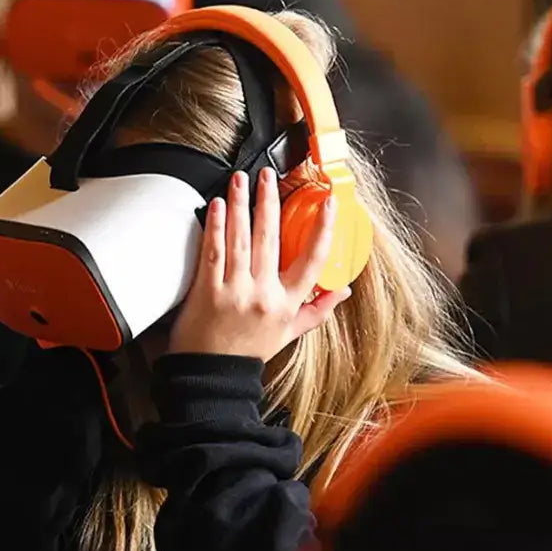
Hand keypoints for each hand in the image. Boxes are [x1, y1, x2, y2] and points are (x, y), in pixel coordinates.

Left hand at [168, 168, 352, 360]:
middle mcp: (265, 295)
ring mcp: (236, 293)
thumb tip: (344, 291)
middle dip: (270, 201)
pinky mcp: (207, 293)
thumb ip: (317, 310)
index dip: (324, 229)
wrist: (212, 375)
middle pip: (271, 239)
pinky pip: (214, 252)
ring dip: (241, 204)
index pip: (314, 260)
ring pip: (241, 240)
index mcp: (288, 303)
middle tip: (268, 175)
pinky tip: (218, 206)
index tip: (329, 203)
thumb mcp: (290, 334)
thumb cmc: (250, 352)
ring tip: (240, 179)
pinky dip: (216, 227)